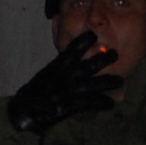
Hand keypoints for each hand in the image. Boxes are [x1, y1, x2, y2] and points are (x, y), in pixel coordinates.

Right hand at [6, 32, 121, 134]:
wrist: (25, 110)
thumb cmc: (34, 92)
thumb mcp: (46, 74)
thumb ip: (60, 68)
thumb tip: (70, 59)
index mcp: (58, 66)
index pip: (74, 48)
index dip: (85, 40)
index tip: (93, 35)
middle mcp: (67, 75)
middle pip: (91, 63)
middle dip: (105, 58)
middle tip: (115, 55)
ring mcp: (71, 90)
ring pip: (97, 83)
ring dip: (110, 81)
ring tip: (120, 81)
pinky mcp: (73, 104)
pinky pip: (93, 102)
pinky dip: (103, 103)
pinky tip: (110, 104)